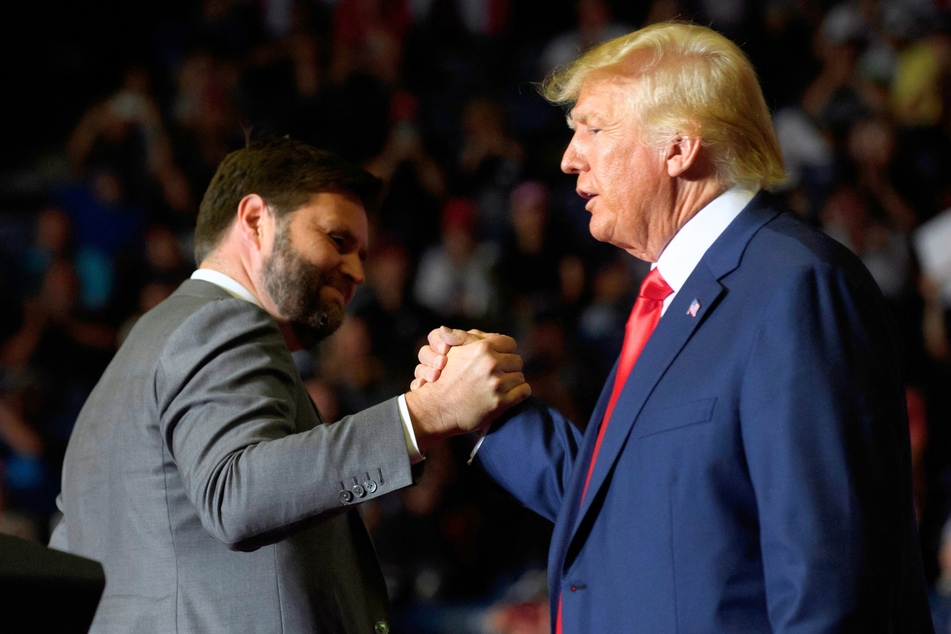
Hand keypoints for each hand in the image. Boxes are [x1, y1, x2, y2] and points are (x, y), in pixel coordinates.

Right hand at [404, 331, 529, 451]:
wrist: (437, 408)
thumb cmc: (444, 379)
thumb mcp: (452, 352)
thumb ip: (465, 337)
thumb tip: (468, 330)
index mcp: (482, 348)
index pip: (510, 343)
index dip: (506, 351)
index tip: (500, 358)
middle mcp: (491, 364)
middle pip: (517, 361)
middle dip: (509, 367)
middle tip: (499, 374)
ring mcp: (496, 384)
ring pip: (520, 376)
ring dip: (513, 381)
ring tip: (500, 386)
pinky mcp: (500, 402)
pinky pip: (524, 391)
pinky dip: (519, 393)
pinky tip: (508, 395)